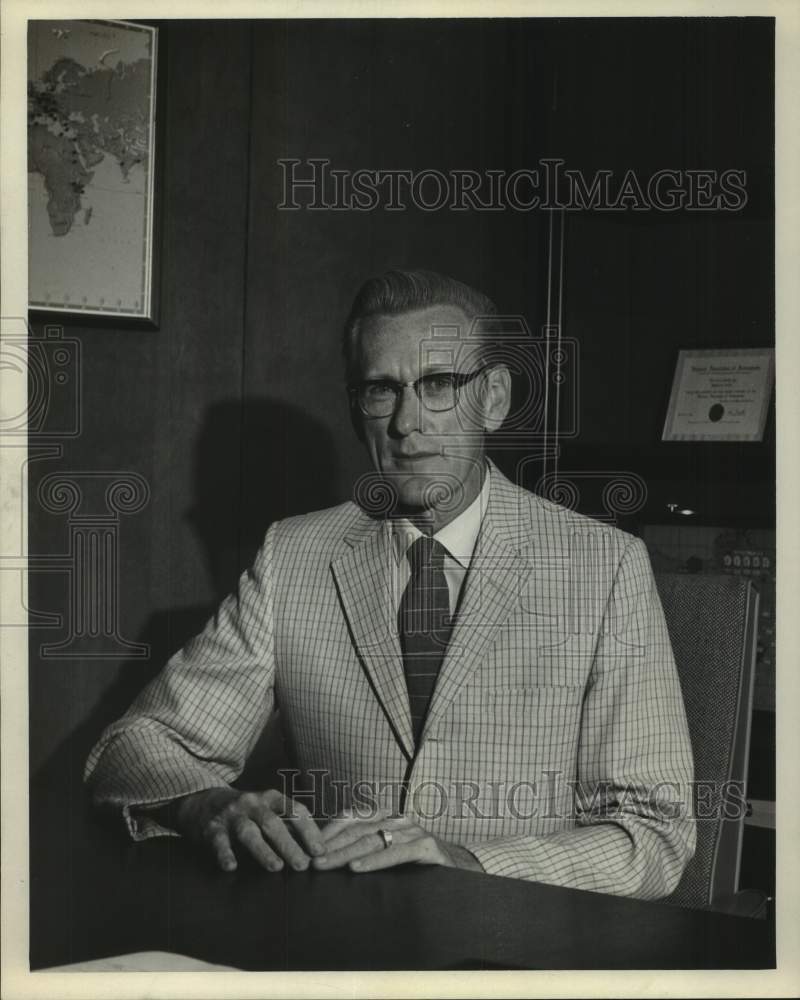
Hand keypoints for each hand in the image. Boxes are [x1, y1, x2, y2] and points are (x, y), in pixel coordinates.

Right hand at [169, 787, 325, 872]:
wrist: (203, 802)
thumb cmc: (246, 812)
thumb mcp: (268, 809)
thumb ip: (289, 824)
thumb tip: (319, 847)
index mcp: (271, 798)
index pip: (295, 810)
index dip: (309, 830)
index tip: (320, 851)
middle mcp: (253, 803)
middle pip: (273, 823)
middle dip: (289, 844)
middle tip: (303, 865)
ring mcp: (232, 815)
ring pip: (249, 832)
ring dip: (263, 850)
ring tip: (277, 867)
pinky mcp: (212, 829)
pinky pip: (219, 842)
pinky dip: (225, 854)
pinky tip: (231, 867)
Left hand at [312, 812, 482, 873]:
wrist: (462, 869)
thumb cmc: (419, 864)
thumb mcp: (391, 852)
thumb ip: (368, 850)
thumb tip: (330, 860)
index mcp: (387, 817)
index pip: (352, 817)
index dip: (329, 829)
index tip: (308, 846)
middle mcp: (398, 819)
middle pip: (357, 830)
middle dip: (331, 846)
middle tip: (310, 862)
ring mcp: (412, 832)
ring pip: (372, 840)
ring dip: (345, 854)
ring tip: (325, 866)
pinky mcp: (426, 848)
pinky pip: (396, 853)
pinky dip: (375, 861)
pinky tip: (357, 869)